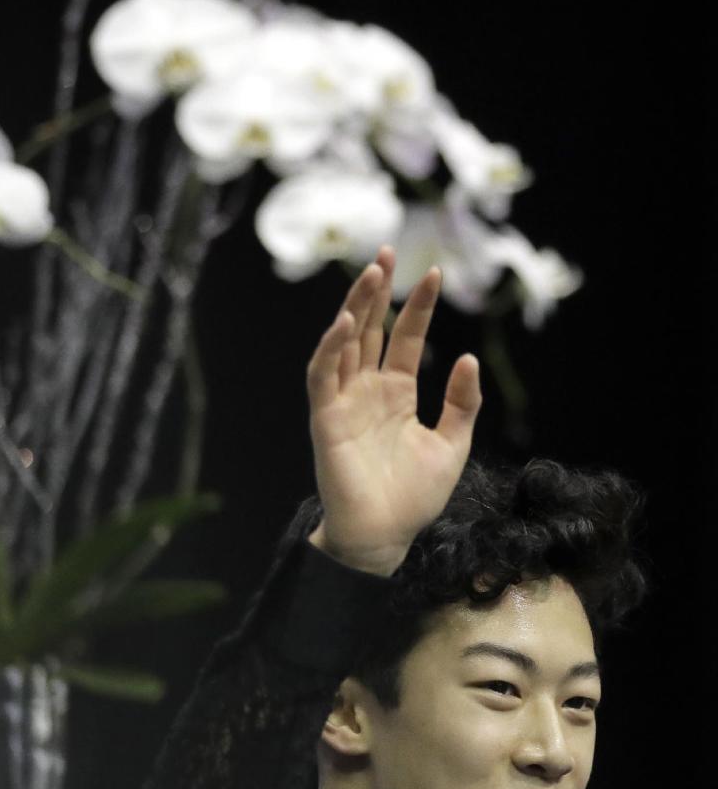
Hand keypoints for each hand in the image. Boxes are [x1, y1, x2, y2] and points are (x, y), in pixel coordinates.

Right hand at [306, 246, 481, 575]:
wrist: (385, 536)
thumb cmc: (414, 497)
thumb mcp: (452, 444)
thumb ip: (462, 403)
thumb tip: (466, 357)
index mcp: (396, 394)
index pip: (405, 338)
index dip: (418, 307)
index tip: (434, 273)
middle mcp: (367, 391)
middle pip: (371, 330)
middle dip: (378, 291)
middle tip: (388, 252)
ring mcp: (344, 402)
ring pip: (345, 344)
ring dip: (355, 308)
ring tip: (371, 272)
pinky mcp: (325, 419)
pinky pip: (322, 376)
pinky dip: (330, 348)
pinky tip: (346, 323)